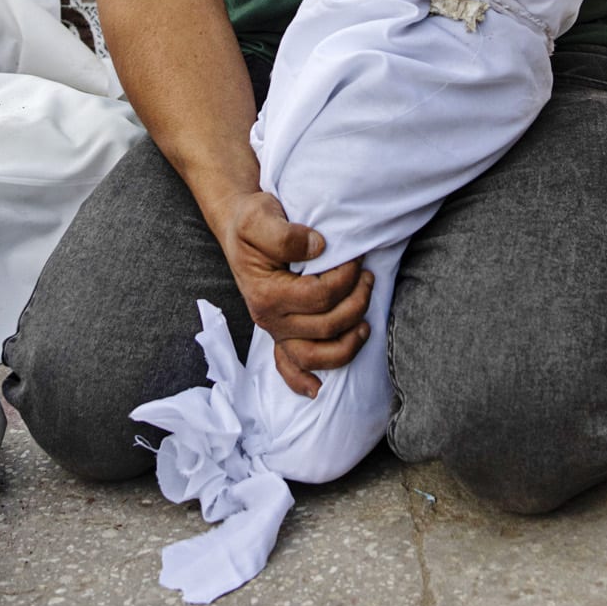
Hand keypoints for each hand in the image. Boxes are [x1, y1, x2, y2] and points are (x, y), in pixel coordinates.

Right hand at [207, 190, 370, 398]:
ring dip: (348, 342)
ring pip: (316, 356)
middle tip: (367, 276)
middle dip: (356, 301)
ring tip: (366, 319)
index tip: (356, 258)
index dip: (346, 279)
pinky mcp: (280, 333)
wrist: (239, 227)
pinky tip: (317, 389)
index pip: (320, 296)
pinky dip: (302, 381)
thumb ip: (286, 236)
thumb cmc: (252, 222)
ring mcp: (275, 331)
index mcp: (266, 294)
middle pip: (326, 326)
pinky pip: (288, 367)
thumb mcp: (261, 216)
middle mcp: (269, 319)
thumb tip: (319, 248)